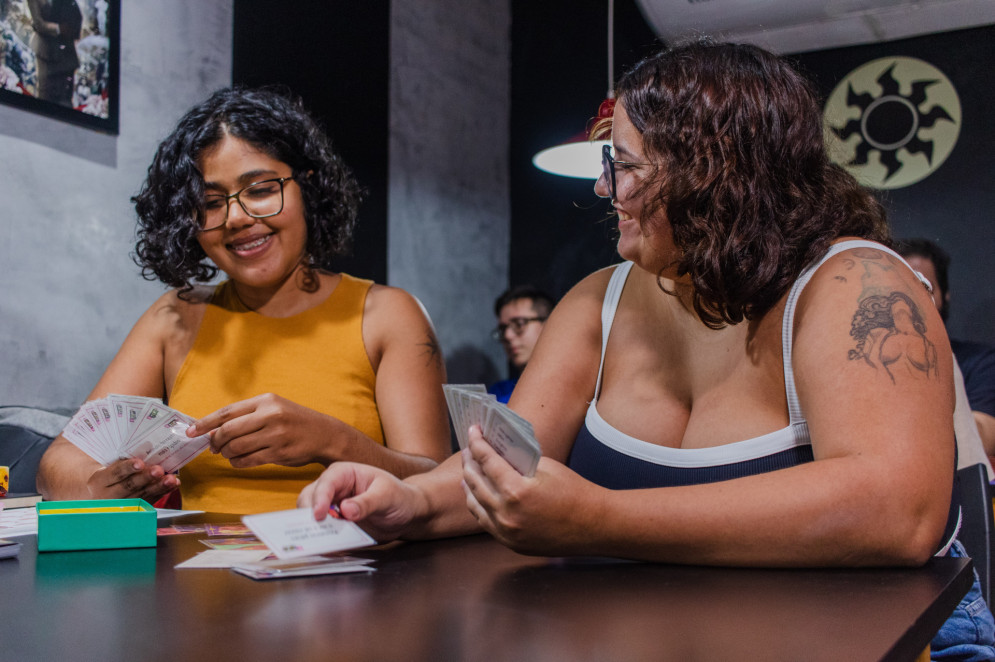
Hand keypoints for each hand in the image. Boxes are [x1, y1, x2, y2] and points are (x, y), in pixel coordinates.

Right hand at [86, 457, 178, 501]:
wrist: (99, 498)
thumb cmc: (107, 478)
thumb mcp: (106, 469)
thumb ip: (122, 463)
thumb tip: (146, 452)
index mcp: (99, 481)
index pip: (115, 473)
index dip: (128, 468)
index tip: (140, 463)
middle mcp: (108, 496)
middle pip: (129, 486)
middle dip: (145, 478)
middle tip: (158, 470)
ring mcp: (121, 506)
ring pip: (142, 496)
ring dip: (158, 487)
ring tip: (171, 479)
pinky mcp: (134, 511)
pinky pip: (150, 501)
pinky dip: (163, 492)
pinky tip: (173, 485)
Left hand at [187, 393, 345, 468]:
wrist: (325, 434)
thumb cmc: (295, 422)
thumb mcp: (274, 409)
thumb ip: (247, 417)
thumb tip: (213, 430)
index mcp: (266, 400)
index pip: (227, 412)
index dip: (205, 423)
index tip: (190, 431)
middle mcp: (270, 415)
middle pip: (228, 430)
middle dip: (215, 441)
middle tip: (212, 447)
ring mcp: (276, 434)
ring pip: (236, 447)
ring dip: (226, 453)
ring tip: (228, 454)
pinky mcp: (279, 452)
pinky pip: (248, 460)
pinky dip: (238, 463)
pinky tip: (238, 461)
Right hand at [297, 462, 428, 541]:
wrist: (406, 513)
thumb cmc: (399, 497)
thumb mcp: (387, 497)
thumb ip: (368, 503)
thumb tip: (345, 510)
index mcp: (345, 473)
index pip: (326, 483)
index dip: (319, 498)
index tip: (318, 516)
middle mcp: (333, 488)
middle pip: (309, 498)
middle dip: (308, 515)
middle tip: (315, 532)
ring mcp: (331, 507)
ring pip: (309, 516)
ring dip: (312, 529)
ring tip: (319, 543)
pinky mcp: (334, 524)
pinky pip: (321, 532)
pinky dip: (321, 540)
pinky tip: (327, 550)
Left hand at [461, 425, 602, 555]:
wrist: (595, 526)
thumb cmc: (575, 492)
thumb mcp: (546, 467)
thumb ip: (519, 462)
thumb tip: (499, 452)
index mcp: (516, 491)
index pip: (486, 462)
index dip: (477, 444)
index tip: (472, 432)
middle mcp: (506, 514)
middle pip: (475, 483)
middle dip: (470, 462)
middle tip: (468, 448)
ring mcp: (507, 533)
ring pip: (475, 505)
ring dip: (470, 485)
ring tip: (469, 470)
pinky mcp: (511, 544)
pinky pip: (486, 522)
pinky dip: (479, 505)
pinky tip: (478, 495)